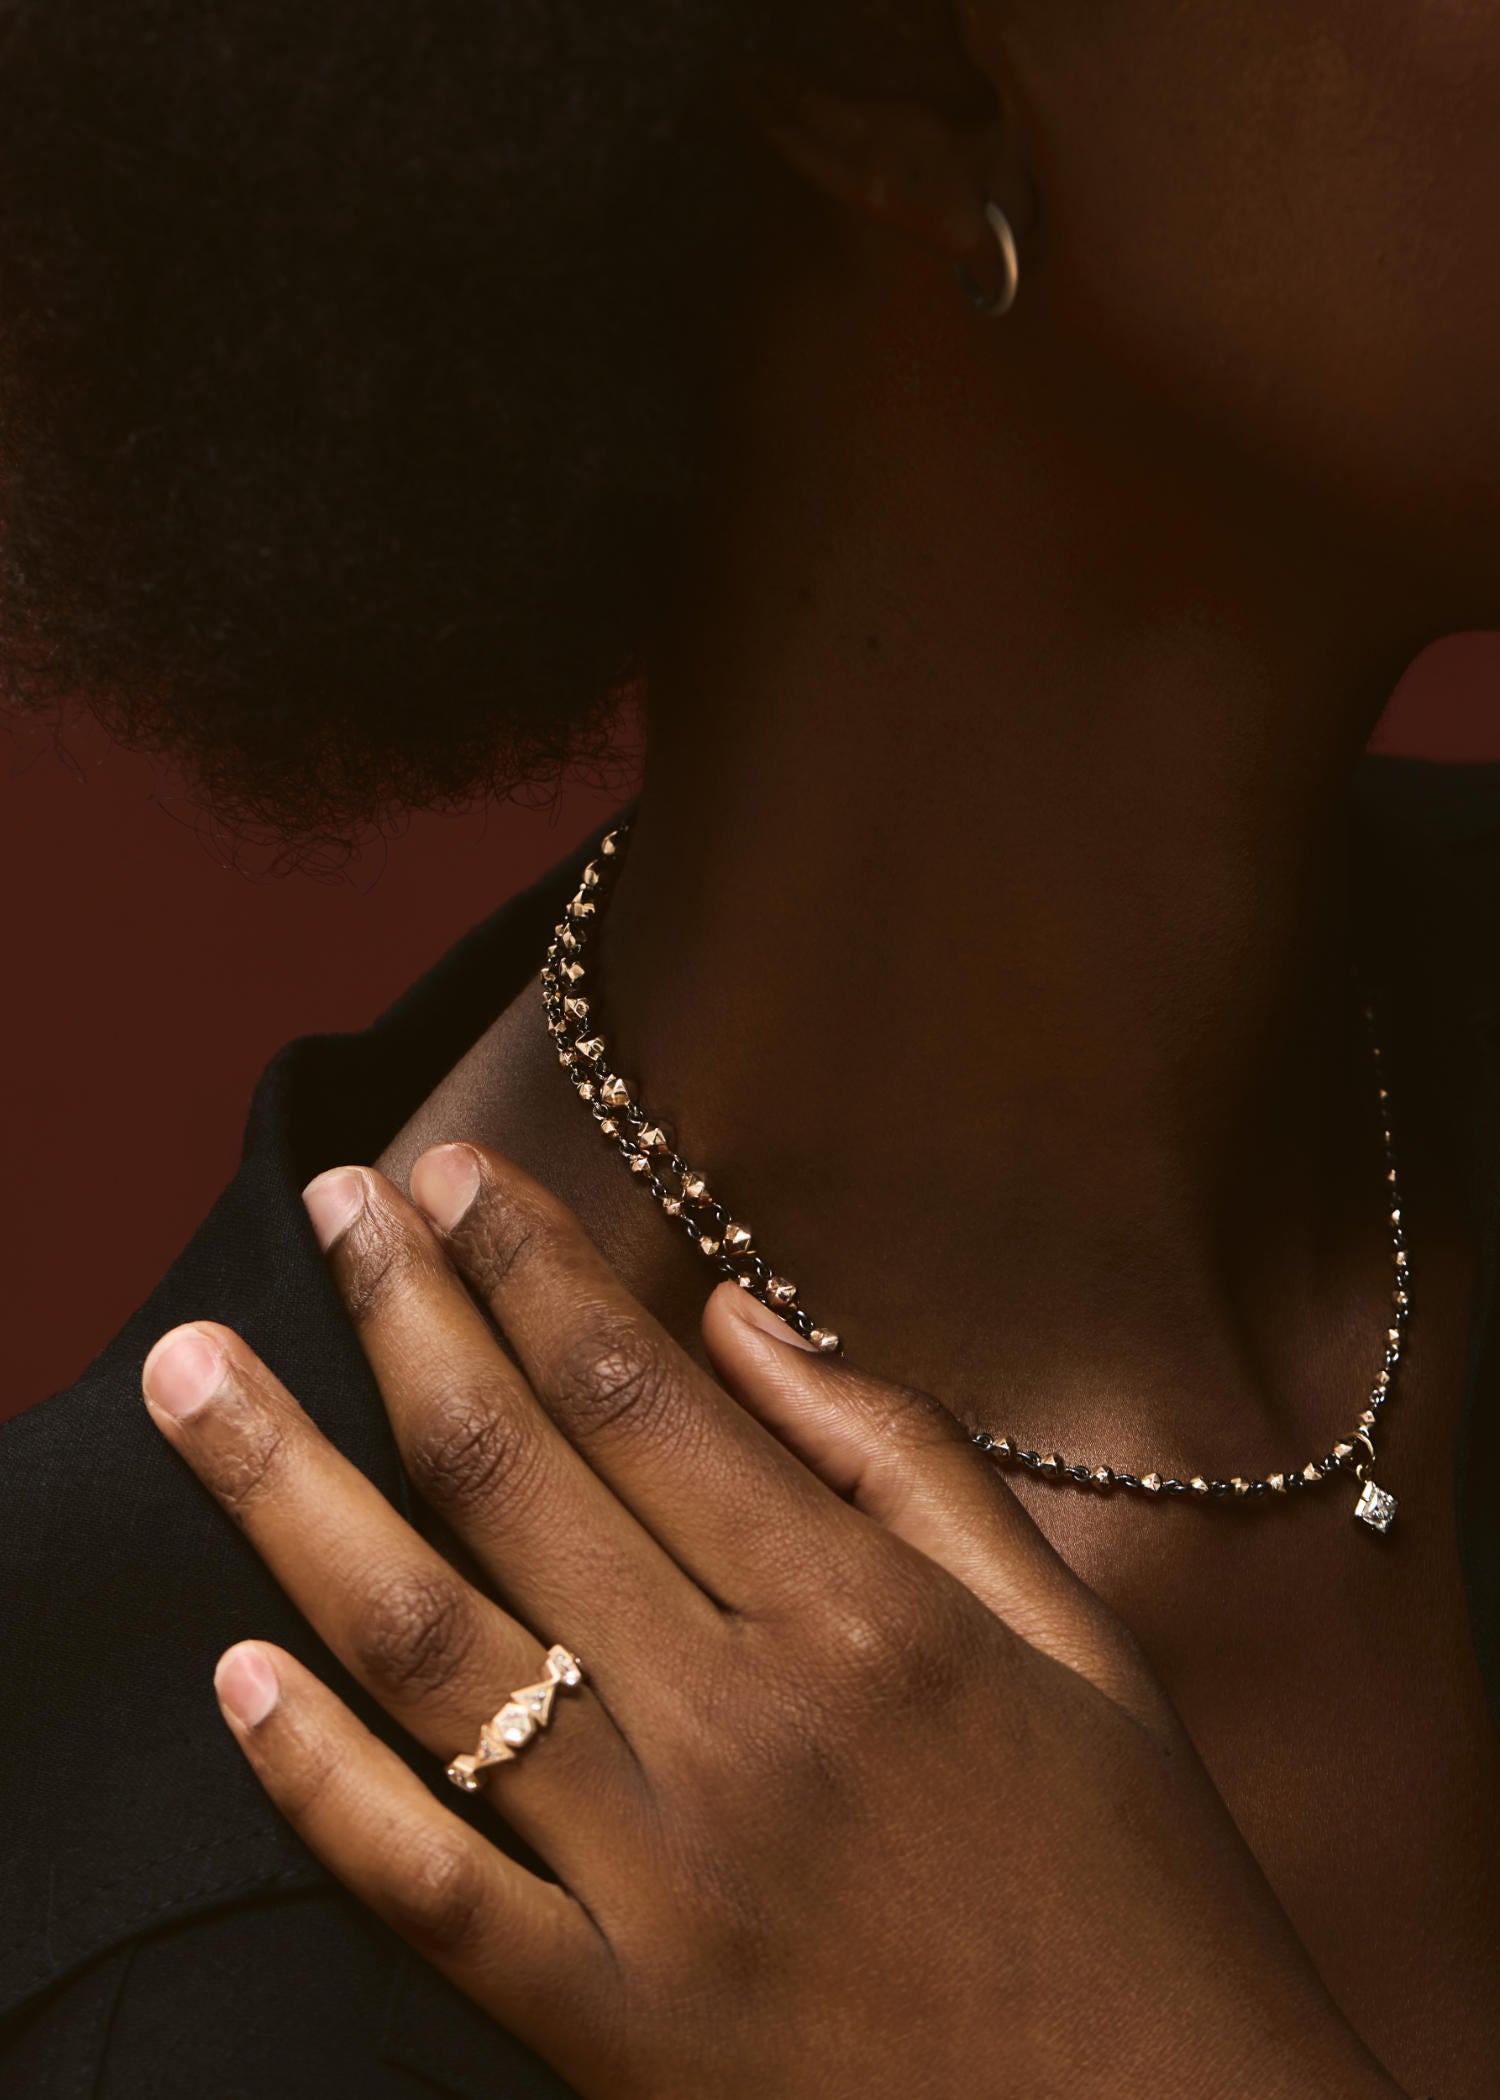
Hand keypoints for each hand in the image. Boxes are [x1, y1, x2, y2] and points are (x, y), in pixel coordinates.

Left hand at [140, 1144, 1402, 2099]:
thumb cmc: (1137, 1886)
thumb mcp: (1075, 1639)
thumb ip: (905, 1461)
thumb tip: (739, 1317)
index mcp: (865, 1615)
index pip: (641, 1391)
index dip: (532, 1264)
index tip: (454, 1175)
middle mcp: (743, 1725)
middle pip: (514, 1475)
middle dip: (402, 1315)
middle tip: (335, 1204)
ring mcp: (660, 1884)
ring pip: (429, 1649)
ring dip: (286, 1494)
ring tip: (194, 1377)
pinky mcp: (610, 2031)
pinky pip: (429, 1888)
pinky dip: (318, 1782)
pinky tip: (233, 1676)